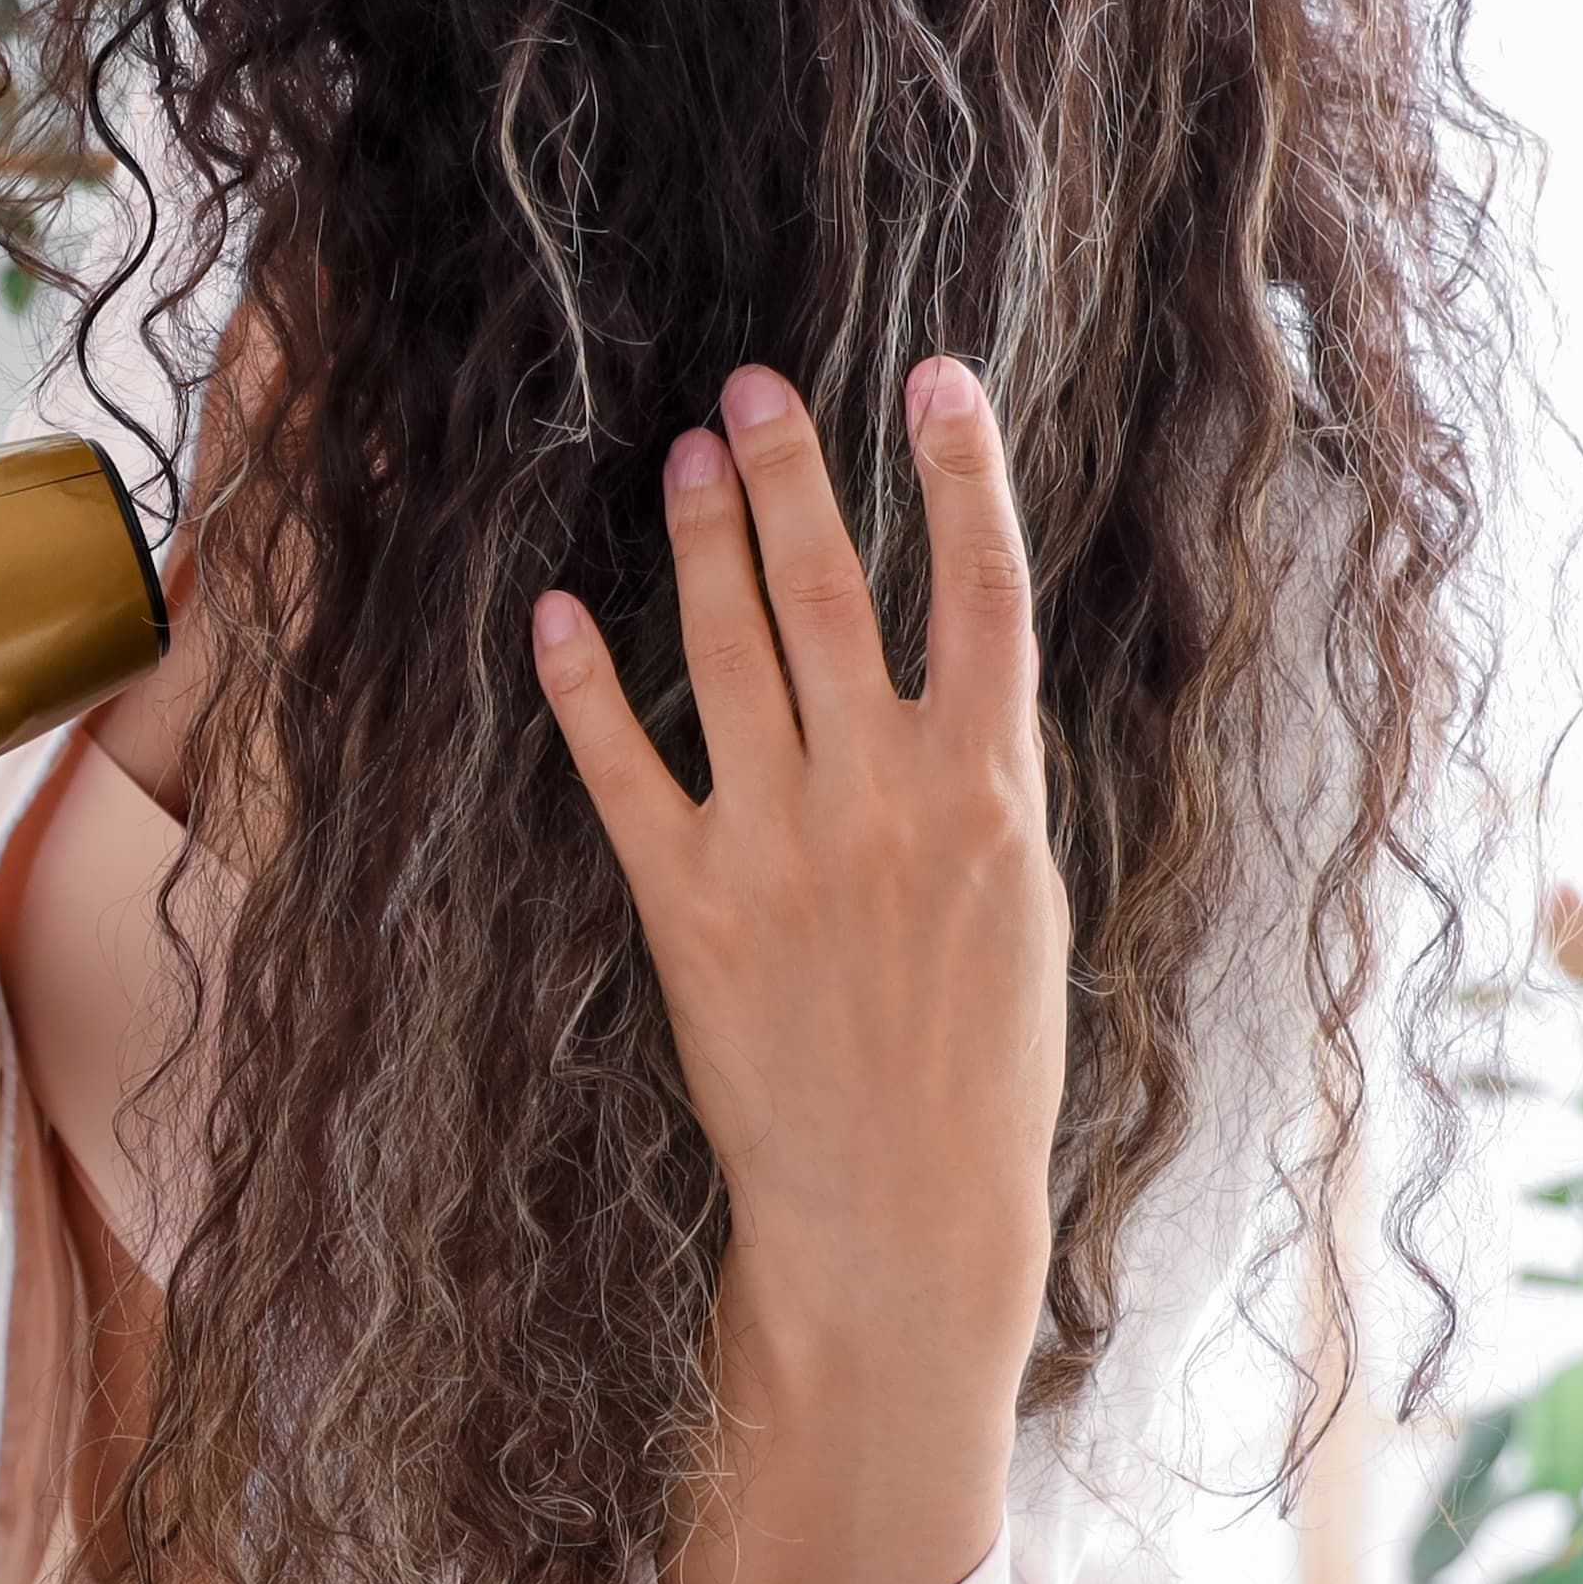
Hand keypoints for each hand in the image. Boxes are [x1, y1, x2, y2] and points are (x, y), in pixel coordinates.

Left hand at [530, 359, 1066, 1583]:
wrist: (902, 1207)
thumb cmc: (978, 1062)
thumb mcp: (1025, 906)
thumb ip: (986, 781)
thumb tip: (966, 671)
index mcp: (990, 794)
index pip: (987, 595)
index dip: (963, 475)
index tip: (935, 377)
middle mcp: (888, 803)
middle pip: (837, 595)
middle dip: (795, 474)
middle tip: (752, 382)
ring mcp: (784, 850)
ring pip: (734, 656)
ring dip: (703, 543)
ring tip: (680, 458)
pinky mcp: (691, 909)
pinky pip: (626, 770)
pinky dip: (587, 686)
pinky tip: (557, 611)